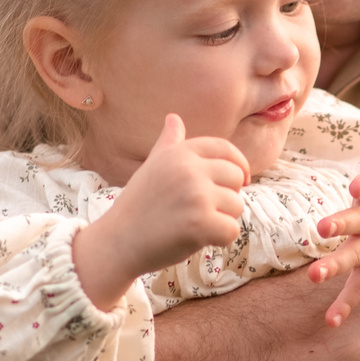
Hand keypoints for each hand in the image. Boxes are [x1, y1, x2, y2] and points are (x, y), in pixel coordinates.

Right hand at [75, 115, 248, 305]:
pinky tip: (197, 240)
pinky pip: (232, 231)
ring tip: (193, 225)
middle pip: (236, 178)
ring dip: (222, 220)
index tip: (241, 180)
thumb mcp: (152, 167)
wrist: (118, 242)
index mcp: (180, 153)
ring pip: (237, 206)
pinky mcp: (201, 223)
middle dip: (227, 197)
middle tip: (203, 211)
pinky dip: (220, 240)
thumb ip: (168, 144)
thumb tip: (174, 117)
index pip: (225, 148)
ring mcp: (196, 195)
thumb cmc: (138, 206)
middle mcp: (189, 169)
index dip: (239, 164)